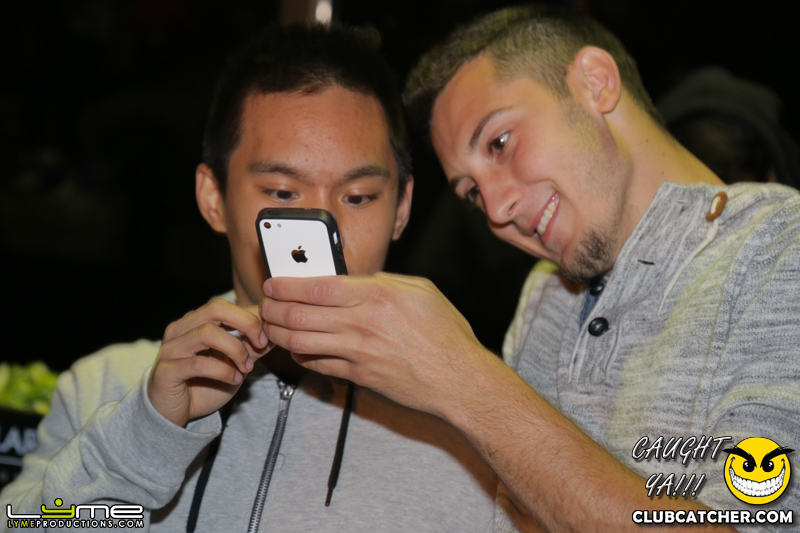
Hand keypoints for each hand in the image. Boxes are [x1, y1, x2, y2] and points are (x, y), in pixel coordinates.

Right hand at [148, 299, 270, 426]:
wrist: (175, 414)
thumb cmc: (204, 384)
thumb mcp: (235, 362)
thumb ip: (252, 345)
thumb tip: (277, 330)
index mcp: (195, 321)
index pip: (227, 305)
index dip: (252, 317)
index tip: (268, 336)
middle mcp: (180, 329)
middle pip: (216, 308)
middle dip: (246, 323)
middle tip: (261, 343)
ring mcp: (171, 348)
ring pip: (208, 333)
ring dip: (236, 350)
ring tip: (247, 368)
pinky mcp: (167, 370)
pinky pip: (199, 363)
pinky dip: (223, 371)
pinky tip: (234, 380)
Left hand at [259, 273, 498, 418]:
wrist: (459, 380)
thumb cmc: (446, 334)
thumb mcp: (419, 290)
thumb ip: (382, 281)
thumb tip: (356, 279)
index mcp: (375, 294)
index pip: (315, 286)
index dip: (285, 285)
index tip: (273, 283)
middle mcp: (361, 322)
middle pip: (298, 314)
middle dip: (272, 308)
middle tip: (264, 304)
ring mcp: (357, 352)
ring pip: (299, 342)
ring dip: (277, 333)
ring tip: (271, 326)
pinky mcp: (358, 376)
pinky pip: (316, 365)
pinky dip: (299, 356)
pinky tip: (296, 350)